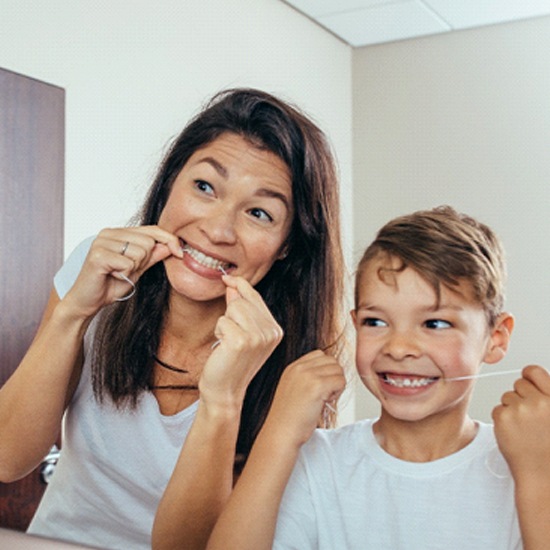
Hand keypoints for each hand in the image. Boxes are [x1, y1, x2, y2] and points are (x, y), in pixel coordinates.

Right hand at [63, 226, 181, 316]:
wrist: (87, 302)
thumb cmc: (109, 284)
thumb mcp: (138, 269)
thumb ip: (153, 256)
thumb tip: (172, 245)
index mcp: (119, 232)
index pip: (152, 229)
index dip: (169, 240)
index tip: (180, 253)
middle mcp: (109, 233)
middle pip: (149, 242)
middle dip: (144, 261)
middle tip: (127, 271)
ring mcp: (102, 242)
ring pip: (140, 252)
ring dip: (133, 269)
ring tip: (118, 273)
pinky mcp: (98, 255)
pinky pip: (128, 263)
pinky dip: (125, 274)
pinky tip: (112, 276)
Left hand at [198, 275, 282, 408]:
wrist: (225, 392)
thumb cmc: (231, 363)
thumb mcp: (242, 333)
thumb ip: (241, 308)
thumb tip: (233, 285)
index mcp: (276, 330)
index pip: (256, 296)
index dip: (240, 285)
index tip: (228, 279)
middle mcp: (271, 332)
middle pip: (243, 300)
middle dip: (231, 312)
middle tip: (231, 336)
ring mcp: (258, 337)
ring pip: (233, 308)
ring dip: (224, 323)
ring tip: (228, 341)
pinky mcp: (241, 342)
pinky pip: (222, 321)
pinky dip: (218, 332)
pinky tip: (223, 348)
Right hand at [263, 350, 345, 446]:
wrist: (281, 433)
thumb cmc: (289, 418)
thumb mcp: (293, 389)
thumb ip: (307, 377)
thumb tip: (329, 373)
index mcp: (292, 367)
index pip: (319, 355)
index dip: (326, 370)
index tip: (321, 386)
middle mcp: (299, 367)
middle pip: (331, 360)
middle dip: (333, 376)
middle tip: (325, 394)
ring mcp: (308, 375)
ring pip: (338, 370)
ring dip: (337, 384)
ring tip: (325, 399)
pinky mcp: (317, 386)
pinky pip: (340, 381)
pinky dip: (338, 392)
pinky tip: (326, 403)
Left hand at [493, 365, 549, 479]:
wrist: (545, 478)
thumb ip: (548, 398)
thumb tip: (533, 380)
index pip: (534, 371)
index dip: (529, 377)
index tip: (529, 385)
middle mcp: (541, 401)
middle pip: (519, 384)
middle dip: (522, 397)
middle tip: (529, 418)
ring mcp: (521, 409)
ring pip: (507, 396)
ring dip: (512, 409)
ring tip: (524, 429)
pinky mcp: (503, 417)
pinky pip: (498, 409)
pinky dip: (503, 420)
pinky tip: (515, 434)